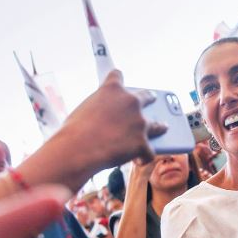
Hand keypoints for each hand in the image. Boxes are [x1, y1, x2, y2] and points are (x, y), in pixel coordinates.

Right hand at [54, 70, 167, 185]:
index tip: (119, 79)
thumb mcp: (84, 110)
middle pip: (146, 96)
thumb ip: (99, 109)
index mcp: (112, 89)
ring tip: (164, 127)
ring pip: (157, 125)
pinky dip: (144, 157)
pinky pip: (149, 152)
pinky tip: (139, 161)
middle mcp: (131, 102)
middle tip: (152, 98)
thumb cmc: (73, 131)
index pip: (117, 76)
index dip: (117, 79)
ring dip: (161, 126)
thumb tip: (106, 120)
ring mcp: (139, 122)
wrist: (78, 149)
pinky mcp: (143, 142)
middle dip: (149, 98)